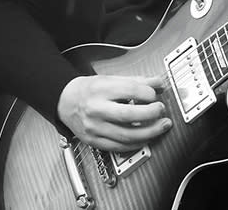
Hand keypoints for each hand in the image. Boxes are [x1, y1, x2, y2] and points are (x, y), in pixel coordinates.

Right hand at [57, 74, 171, 151]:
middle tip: (161, 111)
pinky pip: (119, 147)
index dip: (148, 93)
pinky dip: (136, 144)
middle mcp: (96, 109)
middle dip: (151, 114)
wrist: (65, 101)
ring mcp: (95, 127)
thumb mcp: (111, 79)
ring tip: (161, 126)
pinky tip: (146, 138)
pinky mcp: (94, 141)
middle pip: (129, 115)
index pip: (130, 90)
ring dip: (150, 132)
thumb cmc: (89, 90)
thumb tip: (158, 84)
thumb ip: (136, 81)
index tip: (154, 94)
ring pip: (126, 135)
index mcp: (100, 90)